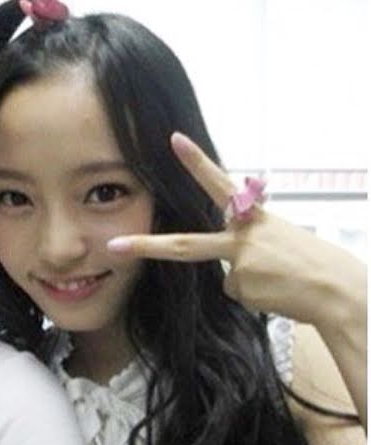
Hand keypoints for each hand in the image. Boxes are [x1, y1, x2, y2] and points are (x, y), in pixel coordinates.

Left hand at [106, 132, 365, 328]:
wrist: (339, 292)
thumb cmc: (312, 262)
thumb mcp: (277, 239)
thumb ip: (244, 245)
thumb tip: (227, 269)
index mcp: (253, 217)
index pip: (220, 183)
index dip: (196, 162)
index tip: (174, 140)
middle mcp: (241, 238)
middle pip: (185, 245)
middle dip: (146, 247)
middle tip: (114, 246)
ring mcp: (239, 266)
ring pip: (228, 278)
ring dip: (253, 282)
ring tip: (284, 281)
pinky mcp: (243, 291)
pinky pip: (239, 294)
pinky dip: (257, 296)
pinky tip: (278, 292)